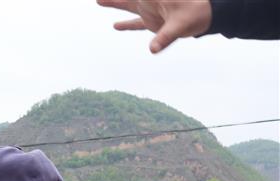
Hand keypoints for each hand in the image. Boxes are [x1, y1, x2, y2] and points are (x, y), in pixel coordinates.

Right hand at [97, 0, 212, 52]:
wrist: (207, 16)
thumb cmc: (196, 14)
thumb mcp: (180, 25)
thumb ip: (165, 37)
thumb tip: (153, 50)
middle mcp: (149, 1)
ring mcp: (150, 10)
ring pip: (128, 6)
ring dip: (115, 3)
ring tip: (99, 0)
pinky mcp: (153, 21)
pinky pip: (136, 23)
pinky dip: (127, 25)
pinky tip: (115, 26)